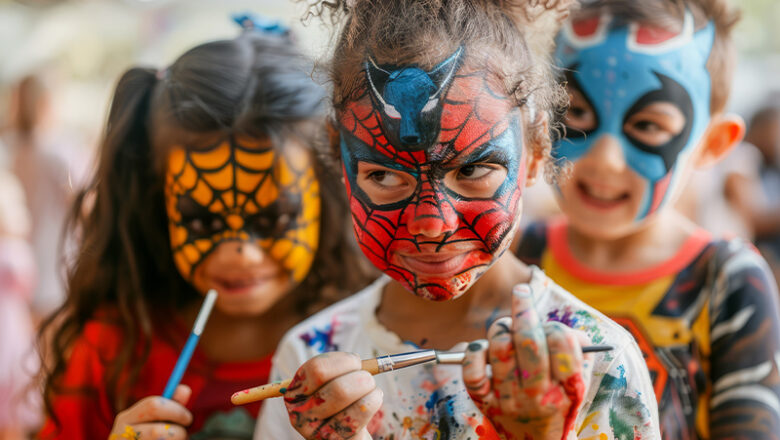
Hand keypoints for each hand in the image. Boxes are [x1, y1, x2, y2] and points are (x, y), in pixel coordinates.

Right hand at [108, 384, 191, 439]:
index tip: (188, 418)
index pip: (153, 406)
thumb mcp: (155, 419)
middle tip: (185, 433)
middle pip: (156, 432)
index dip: (176, 410)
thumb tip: (185, 389)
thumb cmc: (148, 436)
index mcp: (125, 418)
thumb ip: (170, 404)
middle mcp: (121, 435)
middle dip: (177, 432)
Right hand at [284, 352, 382, 438]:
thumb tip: (355, 360)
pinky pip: (360, 413)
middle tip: (367, 377)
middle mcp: (301, 413)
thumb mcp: (329, 383)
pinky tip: (374, 399)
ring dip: (369, 387)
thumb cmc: (338, 402)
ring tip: (371, 388)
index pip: (317, 369)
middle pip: (337, 387)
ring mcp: (318, 431)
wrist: (344, 433)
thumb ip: (337, 370)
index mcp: (295, 392)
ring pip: (348, 398)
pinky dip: (374, 399)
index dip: (343, 361)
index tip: (356, 361)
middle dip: (360, 376)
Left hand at [462, 285, 592, 439]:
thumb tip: (567, 326)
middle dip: (524, 310)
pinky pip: (472, 371)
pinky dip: (474, 352)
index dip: (554, 325)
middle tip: (520, 292)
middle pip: (528, 341)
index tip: (548, 322)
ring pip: (500, 350)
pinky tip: (483, 348)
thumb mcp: (577, 381)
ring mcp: (508, 399)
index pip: (561, 342)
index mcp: (566, 387)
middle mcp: (537, 394)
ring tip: (505, 327)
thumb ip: (577, 351)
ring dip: (501, 328)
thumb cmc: (558, 401)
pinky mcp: (484, 402)